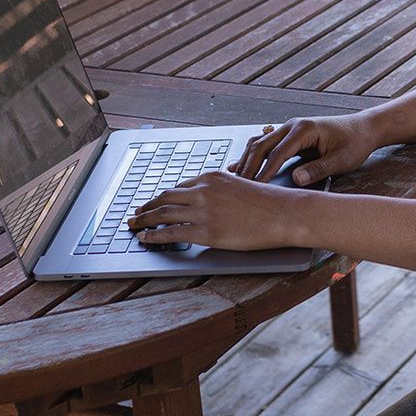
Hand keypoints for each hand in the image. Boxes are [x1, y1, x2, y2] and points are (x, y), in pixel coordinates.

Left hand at [129, 170, 301, 251]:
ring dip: (143, 221)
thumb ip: (219, 191)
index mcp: (210, 177)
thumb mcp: (239, 186)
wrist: (282, 213)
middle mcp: (202, 191)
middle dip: (145, 207)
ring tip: (133, 226)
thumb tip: (207, 200)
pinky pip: (170, 233)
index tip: (151, 203)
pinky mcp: (206, 232)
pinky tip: (145, 238)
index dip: (160, 197)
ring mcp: (202, 211)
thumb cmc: (267, 202)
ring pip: (161, 214)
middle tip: (134, 214)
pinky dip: (153, 235)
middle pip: (163, 198)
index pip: (177, 188)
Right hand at [229, 112, 381, 186]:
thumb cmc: (355, 143)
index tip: (255, 188)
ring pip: (259, 143)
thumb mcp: (341, 160)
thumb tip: (296, 179)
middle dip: (248, 166)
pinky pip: (264, 144)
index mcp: (304, 129)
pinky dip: (251, 155)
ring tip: (234, 180)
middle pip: (261, 145)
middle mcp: (292, 126)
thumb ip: (319, 169)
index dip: (265, 172)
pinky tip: (239, 167)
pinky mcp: (289, 136)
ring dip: (246, 160)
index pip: (278, 153)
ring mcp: (289, 129)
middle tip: (237, 187)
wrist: (363, 128)